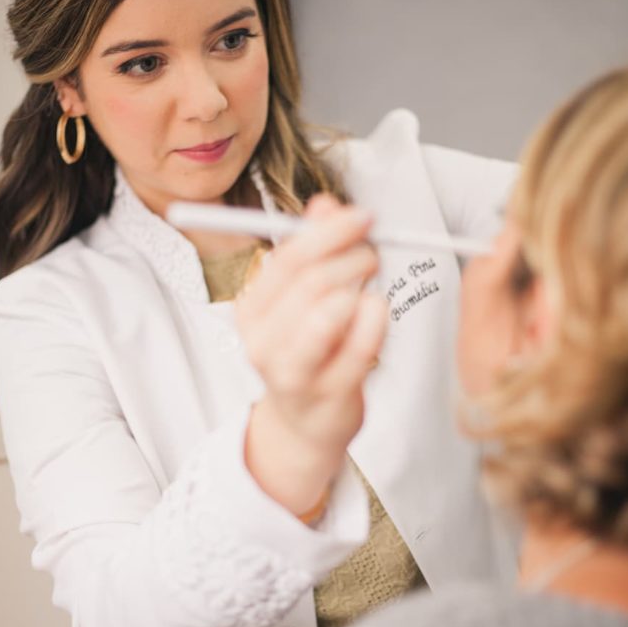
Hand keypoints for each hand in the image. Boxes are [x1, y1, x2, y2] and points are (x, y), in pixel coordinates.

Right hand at [236, 195, 387, 515]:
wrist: (306, 422)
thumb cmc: (310, 350)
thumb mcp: (303, 298)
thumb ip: (312, 249)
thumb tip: (324, 204)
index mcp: (251, 309)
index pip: (287, 257)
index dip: (329, 231)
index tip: (363, 216)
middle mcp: (261, 341)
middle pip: (311, 281)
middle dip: (353, 256)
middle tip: (374, 254)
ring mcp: (292, 372)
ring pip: (332, 309)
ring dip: (362, 286)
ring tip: (371, 287)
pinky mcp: (327, 394)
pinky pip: (360, 346)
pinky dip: (376, 320)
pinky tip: (377, 313)